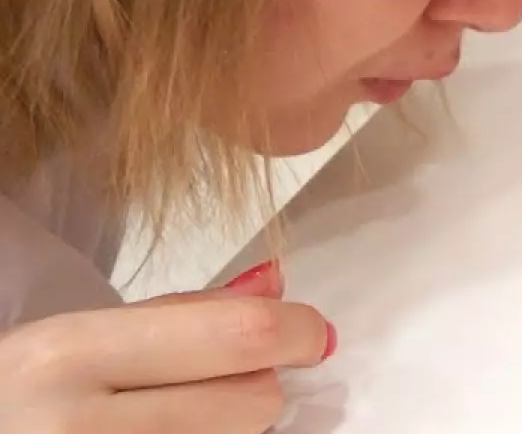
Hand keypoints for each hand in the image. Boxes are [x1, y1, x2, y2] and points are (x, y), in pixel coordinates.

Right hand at [0, 260, 333, 433]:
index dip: (296, 330)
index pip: (237, 337)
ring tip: (170, 416)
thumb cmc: (16, 396)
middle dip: (256, 385)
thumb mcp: (71, 341)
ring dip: (228, 427)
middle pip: (252, 404)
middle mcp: (81, 428)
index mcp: (68, 356)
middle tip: (218, 382)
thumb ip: (177, 313)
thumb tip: (277, 283)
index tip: (310, 334)